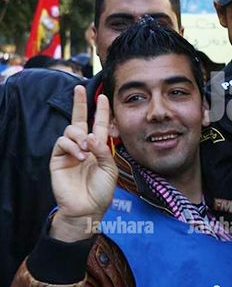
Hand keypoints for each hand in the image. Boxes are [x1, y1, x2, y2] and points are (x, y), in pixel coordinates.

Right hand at [49, 86, 117, 241]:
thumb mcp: (109, 168)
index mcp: (98, 147)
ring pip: (70, 130)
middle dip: (79, 103)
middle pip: (79, 120)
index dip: (101, 111)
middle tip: (79, 89)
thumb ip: (103, 150)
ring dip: (79, 136)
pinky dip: (72, 146)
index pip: (99, 124)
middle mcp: (83, 146)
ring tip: (86, 150)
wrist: (88, 207)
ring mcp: (69, 152)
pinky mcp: (58, 159)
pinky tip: (80, 156)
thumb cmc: (101, 190)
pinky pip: (62, 142)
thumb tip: (91, 136)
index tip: (102, 96)